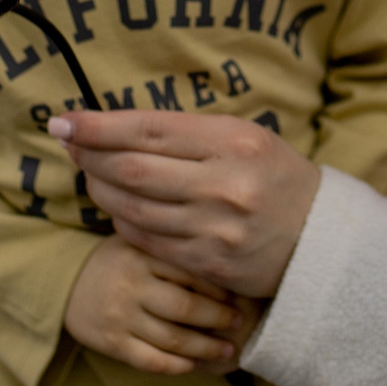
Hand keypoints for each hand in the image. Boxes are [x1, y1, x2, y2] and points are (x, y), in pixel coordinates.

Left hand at [50, 109, 321, 299]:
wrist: (322, 239)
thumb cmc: (275, 177)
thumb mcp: (245, 137)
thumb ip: (188, 133)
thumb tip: (120, 126)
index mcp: (233, 142)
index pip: (148, 129)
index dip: (98, 126)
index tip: (64, 122)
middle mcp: (223, 184)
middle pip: (132, 170)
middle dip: (90, 156)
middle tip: (70, 146)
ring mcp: (215, 228)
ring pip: (132, 208)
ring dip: (100, 190)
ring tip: (90, 175)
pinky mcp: (209, 263)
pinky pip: (147, 240)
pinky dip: (123, 221)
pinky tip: (117, 208)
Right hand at [63, 235, 246, 376]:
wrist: (64, 283)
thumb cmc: (116, 262)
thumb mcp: (137, 243)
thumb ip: (170, 250)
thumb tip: (224, 262)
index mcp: (141, 255)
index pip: (189, 272)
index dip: (218, 287)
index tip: (237, 295)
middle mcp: (131, 286)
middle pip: (185, 307)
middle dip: (218, 318)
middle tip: (238, 322)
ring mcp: (121, 317)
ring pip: (173, 339)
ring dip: (205, 348)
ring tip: (227, 349)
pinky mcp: (112, 343)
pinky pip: (152, 361)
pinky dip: (177, 366)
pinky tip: (194, 365)